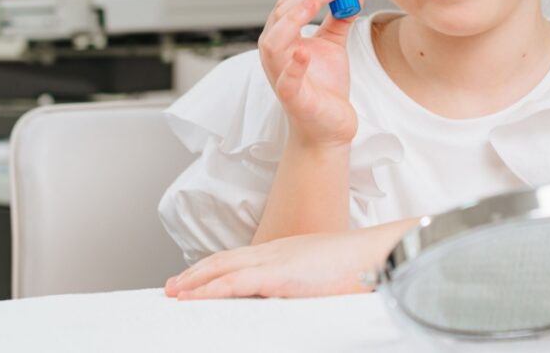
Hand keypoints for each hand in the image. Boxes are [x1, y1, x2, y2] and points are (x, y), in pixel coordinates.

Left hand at [164, 229, 382, 299]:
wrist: (377, 253)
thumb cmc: (362, 265)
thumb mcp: (327, 274)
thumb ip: (307, 283)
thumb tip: (300, 296)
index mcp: (287, 251)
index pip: (242, 257)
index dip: (216, 267)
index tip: (198, 277)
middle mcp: (275, 251)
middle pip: (225, 259)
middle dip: (196, 273)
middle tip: (173, 287)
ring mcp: (275, 260)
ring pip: (222, 269)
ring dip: (194, 281)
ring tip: (173, 293)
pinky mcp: (278, 274)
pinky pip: (234, 283)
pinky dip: (209, 290)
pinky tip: (192, 298)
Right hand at [258, 0, 364, 147]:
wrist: (329, 126)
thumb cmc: (324, 86)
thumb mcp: (333, 45)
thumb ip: (340, 18)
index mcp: (283, 39)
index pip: (287, 5)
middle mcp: (276, 55)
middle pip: (279, 17)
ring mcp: (281, 76)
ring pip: (273, 43)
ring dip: (293, 19)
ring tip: (315, 3)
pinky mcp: (292, 98)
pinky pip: (286, 81)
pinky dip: (293, 66)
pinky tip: (304, 52)